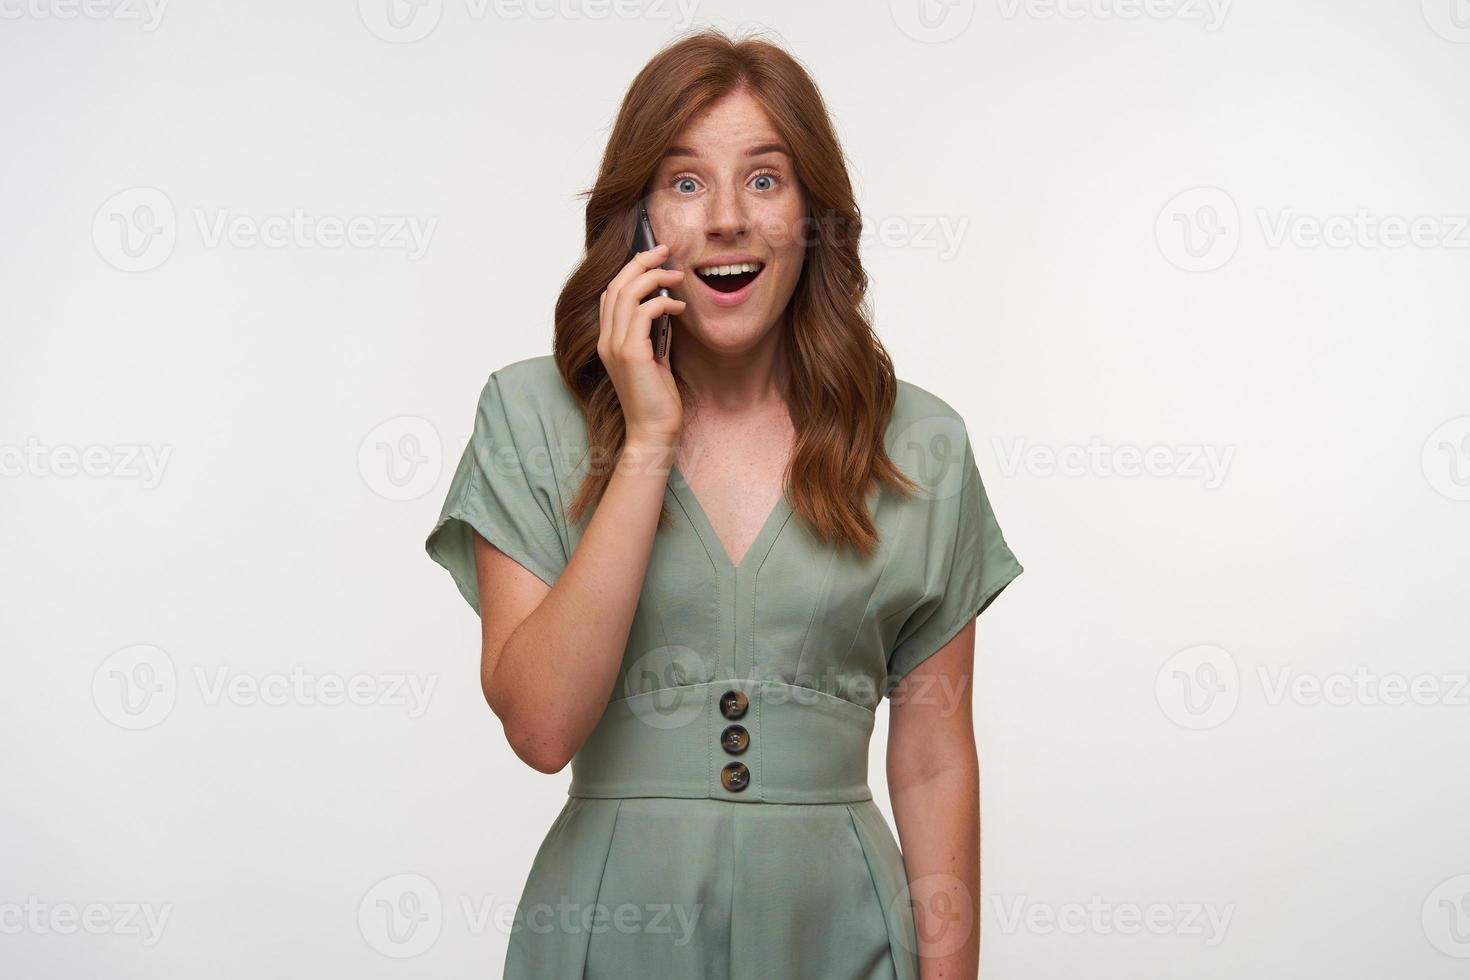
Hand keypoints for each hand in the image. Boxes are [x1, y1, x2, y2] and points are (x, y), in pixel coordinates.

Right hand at [597, 242, 686, 447]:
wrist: (653, 432)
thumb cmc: (657, 399)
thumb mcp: (655, 359)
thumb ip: (654, 334)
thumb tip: (666, 308)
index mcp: (608, 341)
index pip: (610, 294)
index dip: (629, 270)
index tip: (654, 258)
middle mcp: (606, 341)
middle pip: (616, 285)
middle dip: (641, 262)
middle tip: (666, 250)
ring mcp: (615, 347)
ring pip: (627, 294)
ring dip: (655, 278)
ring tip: (677, 275)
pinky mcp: (631, 354)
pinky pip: (643, 313)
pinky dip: (663, 303)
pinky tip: (680, 307)